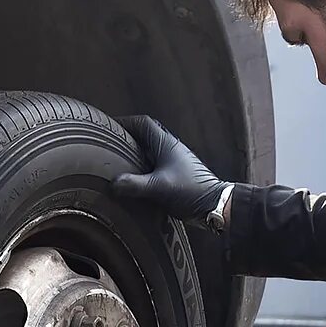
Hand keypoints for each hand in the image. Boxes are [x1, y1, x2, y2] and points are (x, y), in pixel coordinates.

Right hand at [112, 116, 229, 223]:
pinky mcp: (178, 172)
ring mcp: (175, 160)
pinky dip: (144, 165)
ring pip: (151, 149)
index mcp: (166, 144)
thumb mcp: (159, 188)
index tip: (110, 125)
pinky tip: (136, 178)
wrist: (215, 205)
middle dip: (128, 136)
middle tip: (111, 143)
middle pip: (146, 134)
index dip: (125, 122)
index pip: (143, 123)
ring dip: (136, 151)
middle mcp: (171, 148)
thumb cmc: (191, 192)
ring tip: (120, 160)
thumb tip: (113, 183)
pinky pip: (156, 163)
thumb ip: (134, 185)